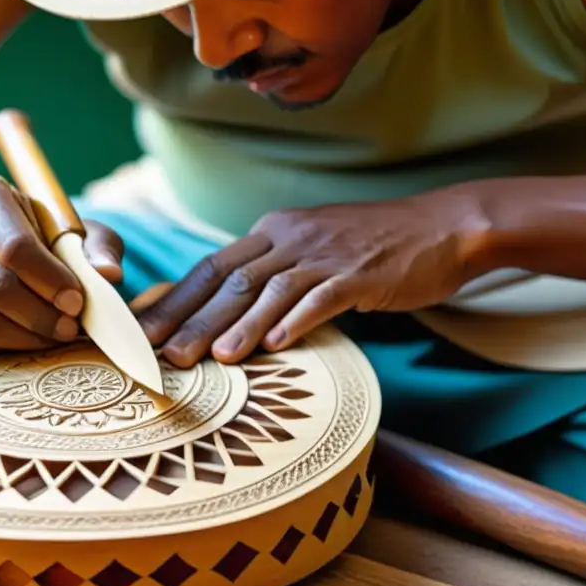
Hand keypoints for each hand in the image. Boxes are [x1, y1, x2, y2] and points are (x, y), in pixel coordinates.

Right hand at [0, 173, 123, 357]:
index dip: (52, 280)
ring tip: (53, 335)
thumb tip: (109, 275)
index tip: (78, 300)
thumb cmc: (21, 233)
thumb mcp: (61, 225)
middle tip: (71, 327)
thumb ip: (94, 244)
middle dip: (44, 315)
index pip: (14, 246)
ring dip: (27, 338)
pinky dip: (0, 350)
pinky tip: (21, 339)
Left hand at [137, 189, 490, 367]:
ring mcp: (326, 254)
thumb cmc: (374, 245)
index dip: (175, 300)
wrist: (442, 227)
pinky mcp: (360, 273)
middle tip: (159, 357)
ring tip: (208, 359)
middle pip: (229, 280)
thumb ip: (274, 270)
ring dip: (236, 325)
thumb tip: (231, 309)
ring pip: (269, 290)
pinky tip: (277, 346)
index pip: (212, 266)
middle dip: (191, 319)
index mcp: (274, 232)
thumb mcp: (314, 246)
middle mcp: (292, 238)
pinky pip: (322, 297)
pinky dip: (297, 320)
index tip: (144, 332)